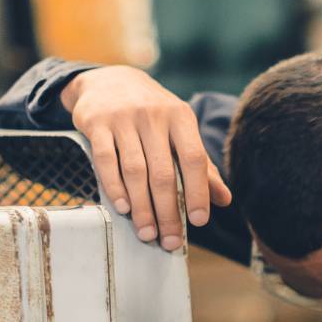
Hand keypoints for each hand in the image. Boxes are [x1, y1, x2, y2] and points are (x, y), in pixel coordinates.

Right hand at [61, 66, 232, 250]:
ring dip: (142, 207)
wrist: (109, 80)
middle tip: (169, 240)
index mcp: (180, 117)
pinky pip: (106, 161)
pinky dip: (115, 187)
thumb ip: (202, 166)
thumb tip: (224, 200)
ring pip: (135, 171)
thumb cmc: (152, 114)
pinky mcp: (97, 123)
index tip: (199, 221)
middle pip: (163, 172)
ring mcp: (124, 118)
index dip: (198, 191)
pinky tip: (124, 208)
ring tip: (147, 232)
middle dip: (168, 211)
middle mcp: (154, 116)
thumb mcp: (180, 131)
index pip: (194, 158)